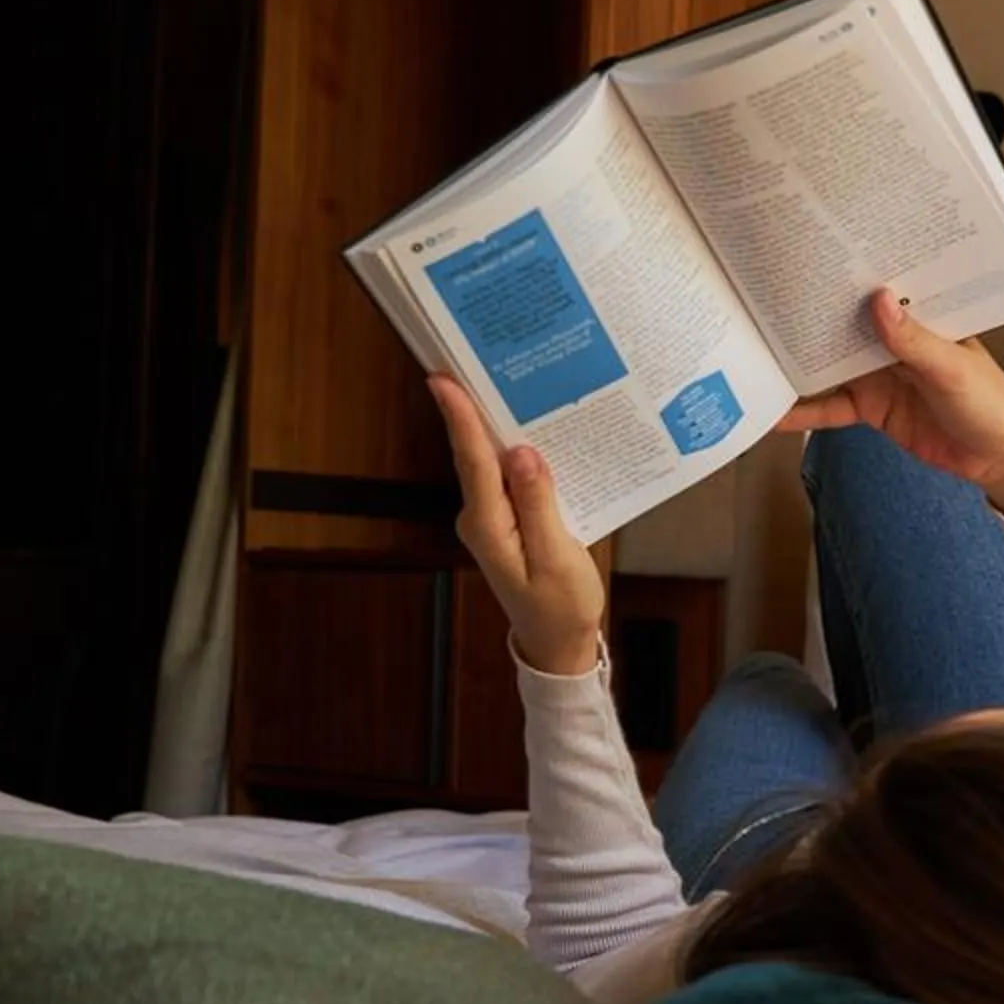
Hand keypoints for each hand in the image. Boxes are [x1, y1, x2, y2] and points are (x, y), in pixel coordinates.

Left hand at [429, 375, 605, 674]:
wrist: (556, 642)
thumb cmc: (560, 606)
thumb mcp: (557, 557)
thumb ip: (539, 504)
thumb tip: (522, 453)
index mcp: (488, 526)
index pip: (472, 462)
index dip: (459, 418)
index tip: (443, 380)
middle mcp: (480, 517)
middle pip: (475, 454)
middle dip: (472, 408)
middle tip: (472, 360)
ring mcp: (490, 517)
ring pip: (490, 462)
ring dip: (494, 425)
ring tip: (500, 380)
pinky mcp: (505, 518)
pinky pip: (506, 477)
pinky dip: (513, 451)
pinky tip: (529, 428)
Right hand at [776, 289, 1003, 511]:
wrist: (1000, 460)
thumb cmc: (992, 404)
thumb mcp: (953, 368)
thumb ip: (913, 340)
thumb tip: (876, 299)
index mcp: (919, 318)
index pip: (875, 292)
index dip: (845, 279)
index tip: (807, 264)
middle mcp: (894, 341)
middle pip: (844, 326)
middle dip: (809, 318)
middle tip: (762, 306)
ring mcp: (879, 375)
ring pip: (830, 366)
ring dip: (799, 365)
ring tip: (756, 355)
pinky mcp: (871, 409)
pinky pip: (831, 407)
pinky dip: (805, 411)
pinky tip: (776, 413)